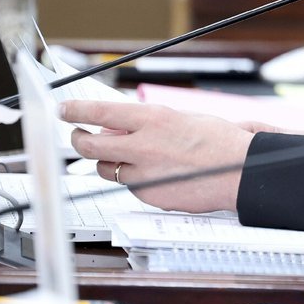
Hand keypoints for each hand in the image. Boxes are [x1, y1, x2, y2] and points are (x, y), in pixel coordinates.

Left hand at [60, 100, 289, 212]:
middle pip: (90, 144)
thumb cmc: (218, 141)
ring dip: (106, 160)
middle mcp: (143, 145)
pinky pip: (127, 185)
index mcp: (152, 118)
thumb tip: (119, 124)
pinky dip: (131, 177)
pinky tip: (150, 172)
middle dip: (78, 139)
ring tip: (119, 154)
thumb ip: (147, 122)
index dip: (75, 110)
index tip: (64, 109)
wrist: (239, 171)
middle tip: (79, 135)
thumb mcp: (181, 118)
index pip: (99, 111)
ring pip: (104, 167)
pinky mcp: (148, 194)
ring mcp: (143, 173)